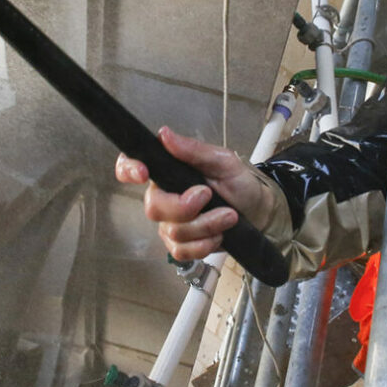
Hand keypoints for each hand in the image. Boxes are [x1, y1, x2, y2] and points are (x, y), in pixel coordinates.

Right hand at [113, 127, 275, 260]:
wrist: (258, 212)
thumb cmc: (239, 183)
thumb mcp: (223, 160)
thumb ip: (193, 150)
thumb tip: (164, 134)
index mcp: (167, 171)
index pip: (131, 167)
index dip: (128, 170)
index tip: (143, 174)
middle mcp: (163, 196)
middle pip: (154, 207)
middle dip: (185, 206)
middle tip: (210, 196)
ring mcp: (170, 223)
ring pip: (173, 231)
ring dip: (207, 225)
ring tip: (229, 216)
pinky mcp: (180, 245)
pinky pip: (181, 251)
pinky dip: (204, 245)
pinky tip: (219, 234)